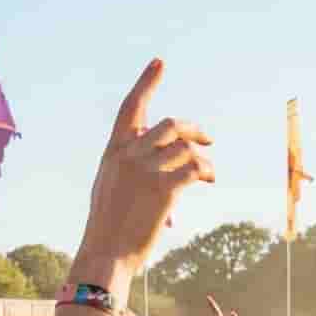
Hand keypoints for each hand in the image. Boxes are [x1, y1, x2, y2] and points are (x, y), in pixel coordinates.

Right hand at [72, 61, 214, 282]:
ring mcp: (146, 170)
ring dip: (203, 157)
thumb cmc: (108, 226)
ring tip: (210, 174)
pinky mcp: (164, 188)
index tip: (160, 62)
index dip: (146, 82)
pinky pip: (195, 168)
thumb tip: (162, 164)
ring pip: (186, 147)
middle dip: (193, 128)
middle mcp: (129, 155)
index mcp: (114, 152)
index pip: (132, 108)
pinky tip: (209, 180)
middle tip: (208, 138)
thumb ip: (131, 168)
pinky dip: (206, 172)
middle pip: (170, 125)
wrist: (105, 253)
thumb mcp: (110, 187)